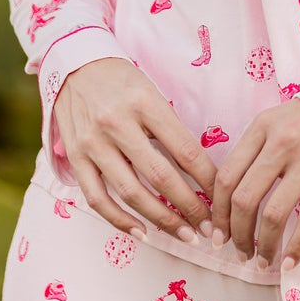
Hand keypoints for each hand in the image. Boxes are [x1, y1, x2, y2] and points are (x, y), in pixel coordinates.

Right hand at [50, 57, 218, 243]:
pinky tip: (143, 233)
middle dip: (190, 208)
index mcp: (145, 103)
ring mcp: (93, 143)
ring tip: (185, 236)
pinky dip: (120, 220)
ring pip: (131, 192)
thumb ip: (172, 129)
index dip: (208, 180)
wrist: (75, 64)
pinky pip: (98, 198)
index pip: (185, 150)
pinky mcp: (75, 157)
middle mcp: (117, 123)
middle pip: (161, 176)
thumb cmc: (123, 81)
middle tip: (211, 228)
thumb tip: (202, 173)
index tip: (224, 200)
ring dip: (162, 220)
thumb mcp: (153, 93)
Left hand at [207, 97, 299, 269]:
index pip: (227, 176)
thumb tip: (229, 199)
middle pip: (245, 198)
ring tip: (261, 260)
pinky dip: (295, 249)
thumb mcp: (280, 121)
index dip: (218, 212)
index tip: (217, 233)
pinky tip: (288, 264)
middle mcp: (282, 141)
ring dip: (263, 246)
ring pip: (273, 214)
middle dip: (236, 233)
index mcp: (262, 126)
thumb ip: (256, 150)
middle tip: (239, 251)